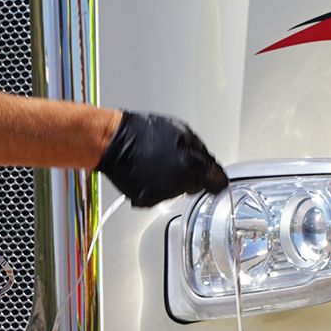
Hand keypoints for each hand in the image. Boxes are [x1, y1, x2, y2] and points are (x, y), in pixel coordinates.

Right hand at [97, 111, 229, 205]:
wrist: (113, 141)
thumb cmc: (144, 132)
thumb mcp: (182, 130)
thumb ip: (201, 150)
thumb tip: (209, 162)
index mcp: (191, 166)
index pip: (217, 182)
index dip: (216, 178)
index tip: (216, 178)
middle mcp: (179, 185)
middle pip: (196, 186)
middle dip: (191, 175)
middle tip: (176, 158)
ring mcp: (162, 195)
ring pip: (178, 191)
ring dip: (173, 180)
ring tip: (158, 161)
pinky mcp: (147, 200)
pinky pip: (160, 195)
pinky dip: (157, 186)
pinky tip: (148, 170)